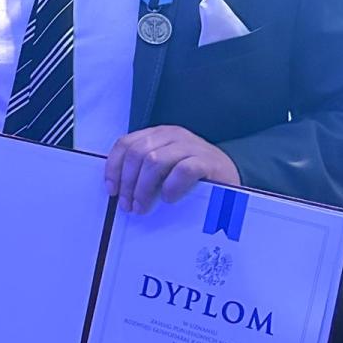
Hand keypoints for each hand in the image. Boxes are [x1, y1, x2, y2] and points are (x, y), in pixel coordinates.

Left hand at [105, 125, 239, 213]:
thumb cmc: (192, 176)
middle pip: (138, 153)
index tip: (111, 190)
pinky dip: (171, 185)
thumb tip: (117, 189)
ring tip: (142, 207)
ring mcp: (191, 146)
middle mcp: (173, 135)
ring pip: (155, 161)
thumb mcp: (164, 167)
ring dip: (144, 188)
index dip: (114, 167)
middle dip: (128, 182)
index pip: (126, 144)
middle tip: (128, 206)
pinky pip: (184, 170)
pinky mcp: (208, 161)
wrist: (231, 177)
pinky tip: (168, 198)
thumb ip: (143, 170)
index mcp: (158, 135)